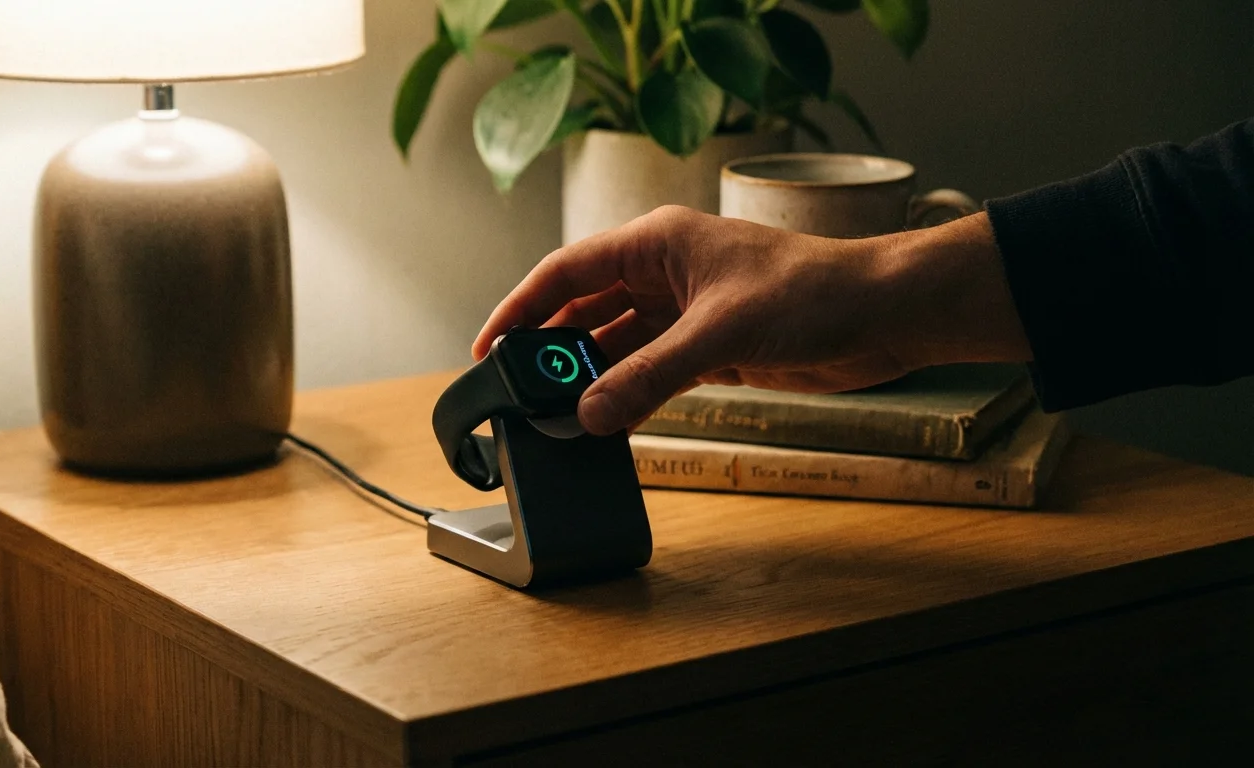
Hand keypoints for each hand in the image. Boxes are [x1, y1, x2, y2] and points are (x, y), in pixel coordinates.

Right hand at [473, 206, 1030, 434]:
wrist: (884, 317)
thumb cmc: (814, 293)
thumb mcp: (720, 335)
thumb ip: (649, 376)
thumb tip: (590, 414)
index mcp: (657, 242)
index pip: (567, 271)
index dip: (521, 308)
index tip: (489, 346)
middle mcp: (665, 273)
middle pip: (586, 310)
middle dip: (554, 350)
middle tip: (520, 392)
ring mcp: (686, 312)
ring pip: (617, 345)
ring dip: (591, 377)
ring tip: (557, 414)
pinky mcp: (710, 349)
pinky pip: (650, 371)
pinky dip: (627, 394)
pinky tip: (606, 419)